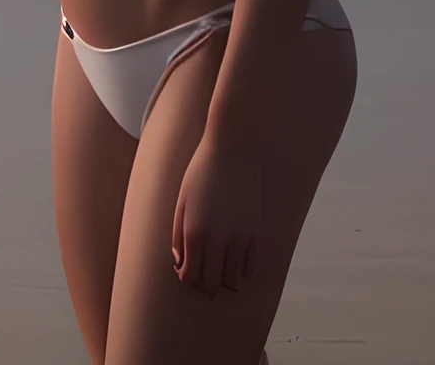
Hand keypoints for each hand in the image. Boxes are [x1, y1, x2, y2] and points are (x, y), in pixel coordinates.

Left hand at [171, 136, 261, 295]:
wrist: (233, 149)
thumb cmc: (201, 172)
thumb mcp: (182, 200)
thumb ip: (178, 234)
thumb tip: (180, 263)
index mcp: (195, 231)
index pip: (190, 275)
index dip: (186, 279)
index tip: (184, 272)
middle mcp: (218, 239)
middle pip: (212, 283)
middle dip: (203, 285)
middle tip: (199, 278)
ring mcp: (240, 237)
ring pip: (233, 279)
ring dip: (223, 281)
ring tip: (216, 272)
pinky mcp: (255, 232)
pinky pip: (251, 267)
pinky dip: (242, 273)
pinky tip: (233, 266)